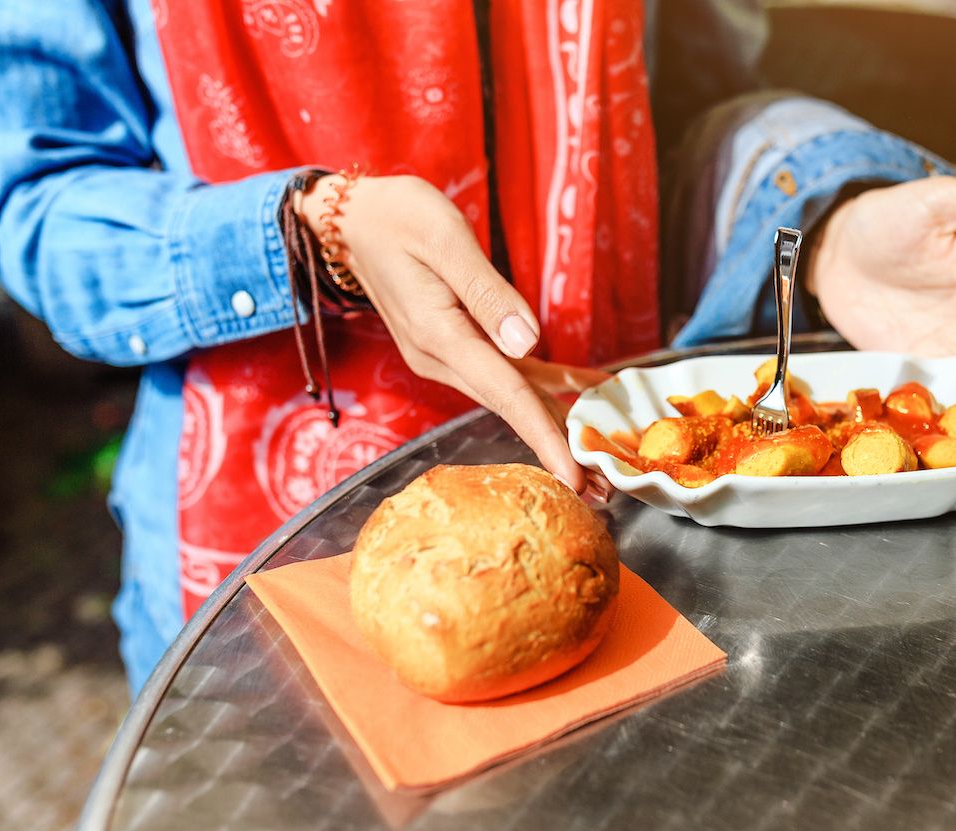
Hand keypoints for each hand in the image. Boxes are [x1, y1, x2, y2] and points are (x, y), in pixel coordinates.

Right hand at [300, 174, 608, 495]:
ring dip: (557, 424)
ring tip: (600, 458)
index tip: (576, 476)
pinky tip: (582, 389)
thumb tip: (529, 343)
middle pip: (513, 408)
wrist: (348, 219)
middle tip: (607, 488)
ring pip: (513, 395)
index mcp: (441, 336)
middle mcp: (442, 358)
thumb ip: (488, 293)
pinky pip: (507, 372)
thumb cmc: (396, 217)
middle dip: (560, 449)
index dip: (545, 437)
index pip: (506, 395)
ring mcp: (446, 355)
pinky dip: (546, 384)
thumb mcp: (445, 239)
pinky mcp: (453, 345)